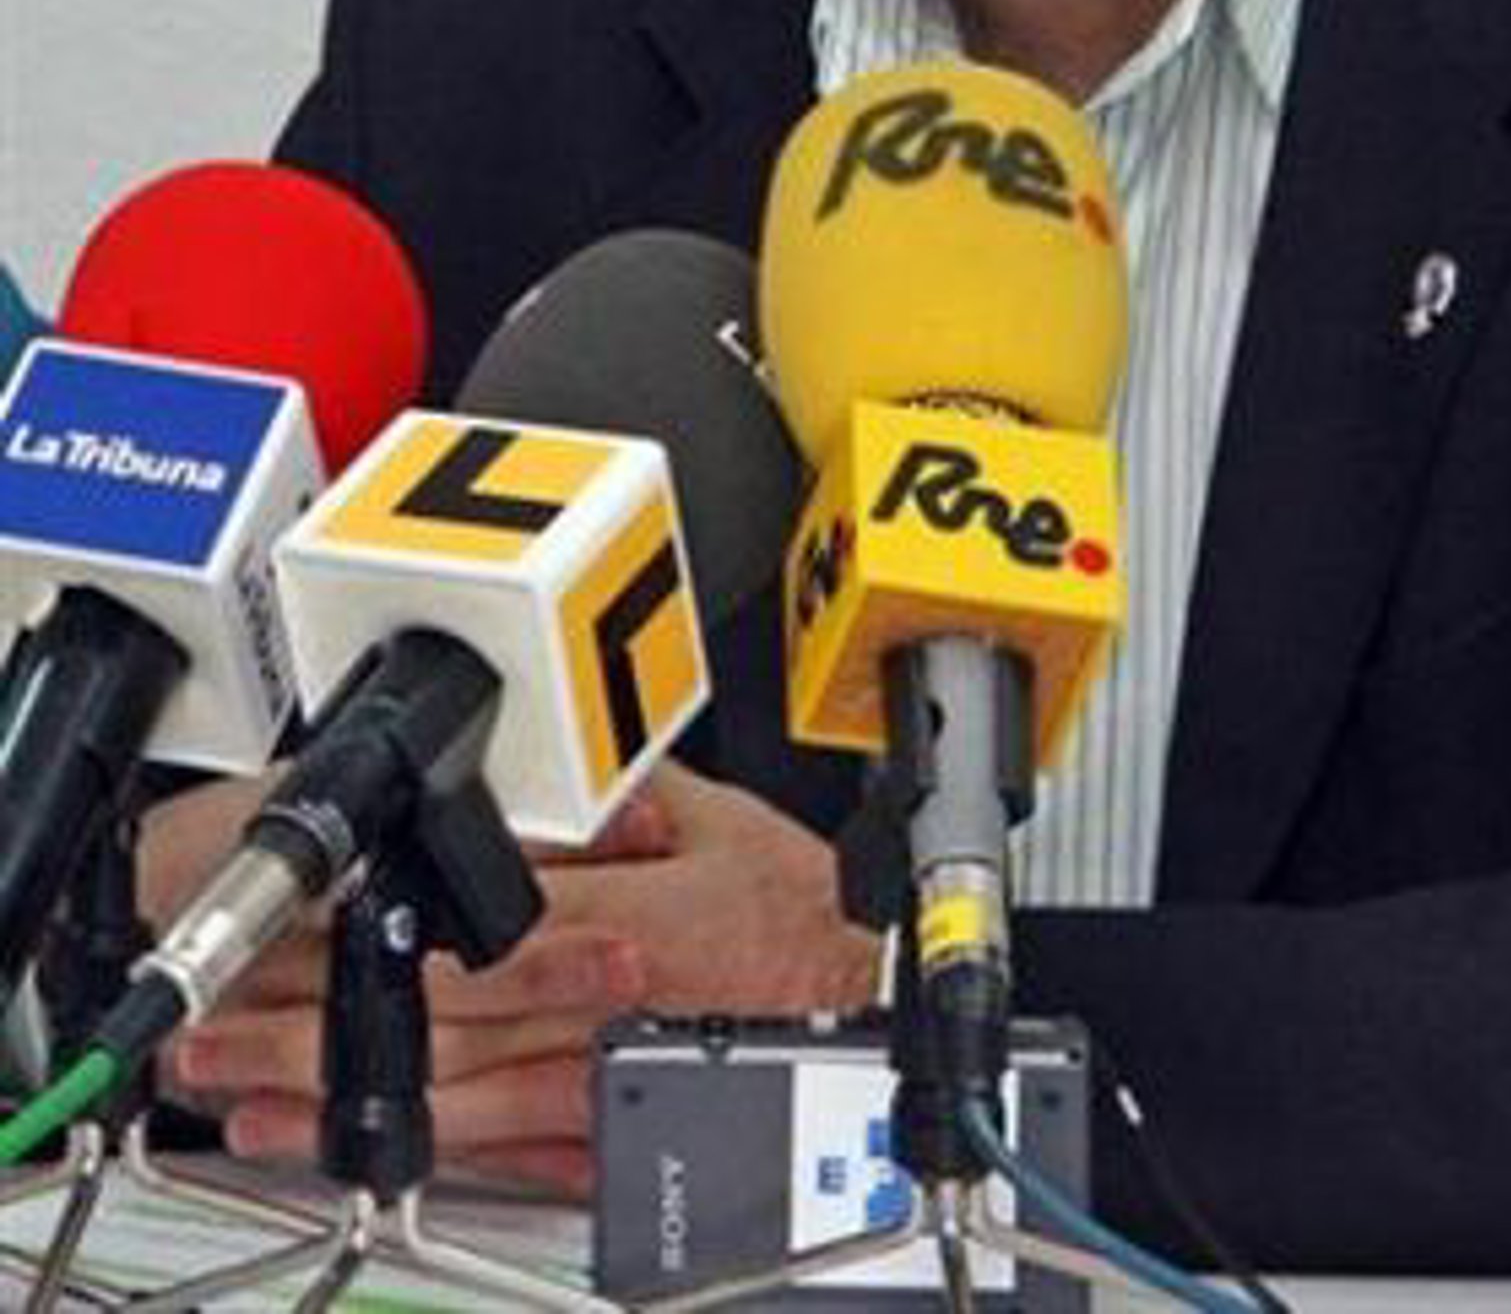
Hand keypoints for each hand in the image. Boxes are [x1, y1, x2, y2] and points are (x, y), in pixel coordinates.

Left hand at [152, 761, 879, 1199]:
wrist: (874, 1008)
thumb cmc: (805, 910)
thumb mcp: (719, 818)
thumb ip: (619, 797)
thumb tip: (536, 773)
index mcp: (645, 924)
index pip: (498, 940)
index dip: (391, 957)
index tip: (298, 950)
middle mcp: (617, 1016)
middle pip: (451, 1030)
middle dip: (322, 1036)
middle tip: (220, 1038)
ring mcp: (612, 1085)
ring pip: (463, 1101)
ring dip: (350, 1101)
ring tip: (248, 1097)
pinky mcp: (616, 1135)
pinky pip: (509, 1152)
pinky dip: (426, 1151)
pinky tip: (360, 1147)